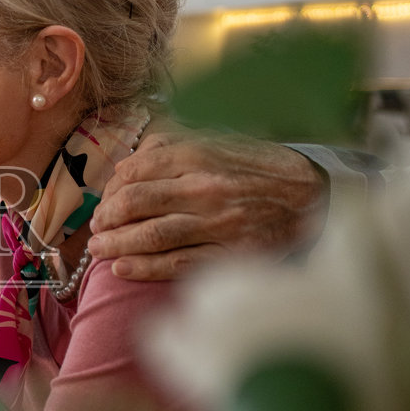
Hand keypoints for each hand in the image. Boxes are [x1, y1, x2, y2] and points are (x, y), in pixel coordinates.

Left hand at [87, 126, 327, 280]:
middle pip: (134, 204)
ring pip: (150, 236)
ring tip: (99, 250)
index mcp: (197, 156)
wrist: (313, 196)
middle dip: (106, 218)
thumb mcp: (219, 141)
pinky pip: (176, 263)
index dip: (110, 190)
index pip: (134, 173)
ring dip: (116, 245)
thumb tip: (131, 161)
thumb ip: (175, 146)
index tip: (103, 202)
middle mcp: (203, 187)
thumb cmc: (259, 169)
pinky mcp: (229, 253)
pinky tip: (122, 269)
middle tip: (96, 227)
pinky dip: (144, 268)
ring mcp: (216, 222)